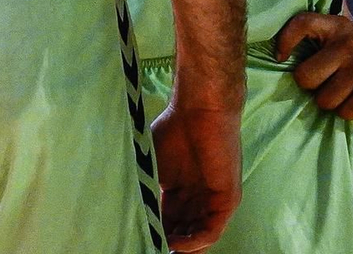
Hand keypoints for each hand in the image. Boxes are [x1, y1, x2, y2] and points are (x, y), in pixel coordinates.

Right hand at [151, 100, 242, 250]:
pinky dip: (195, 241)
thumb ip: (145, 187)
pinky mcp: (227, 201)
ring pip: (198, 235)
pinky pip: (212, 230)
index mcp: (180, 190)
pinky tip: (176, 243)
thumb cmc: (173, 130)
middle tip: (148, 248)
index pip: (167, 220)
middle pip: (183, 231)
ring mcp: (213, 201)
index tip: (138, 238)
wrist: (200, 112)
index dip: (155, 231)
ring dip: (181, 246)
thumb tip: (126, 207)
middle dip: (167, 242)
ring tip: (162, 250)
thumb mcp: (152, 164)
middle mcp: (198, 199)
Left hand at [276, 10, 352, 117]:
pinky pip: (344, 112)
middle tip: (328, 84)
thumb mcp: (341, 39)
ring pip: (324, 99)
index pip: (302, 22)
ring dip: (332, 102)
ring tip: (347, 92)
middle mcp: (350, 44)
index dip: (285, 40)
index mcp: (337, 27)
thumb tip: (276, 59)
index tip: (280, 57)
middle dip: (312, 87)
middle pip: (305, 77)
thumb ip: (315, 41)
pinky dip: (348, 112)